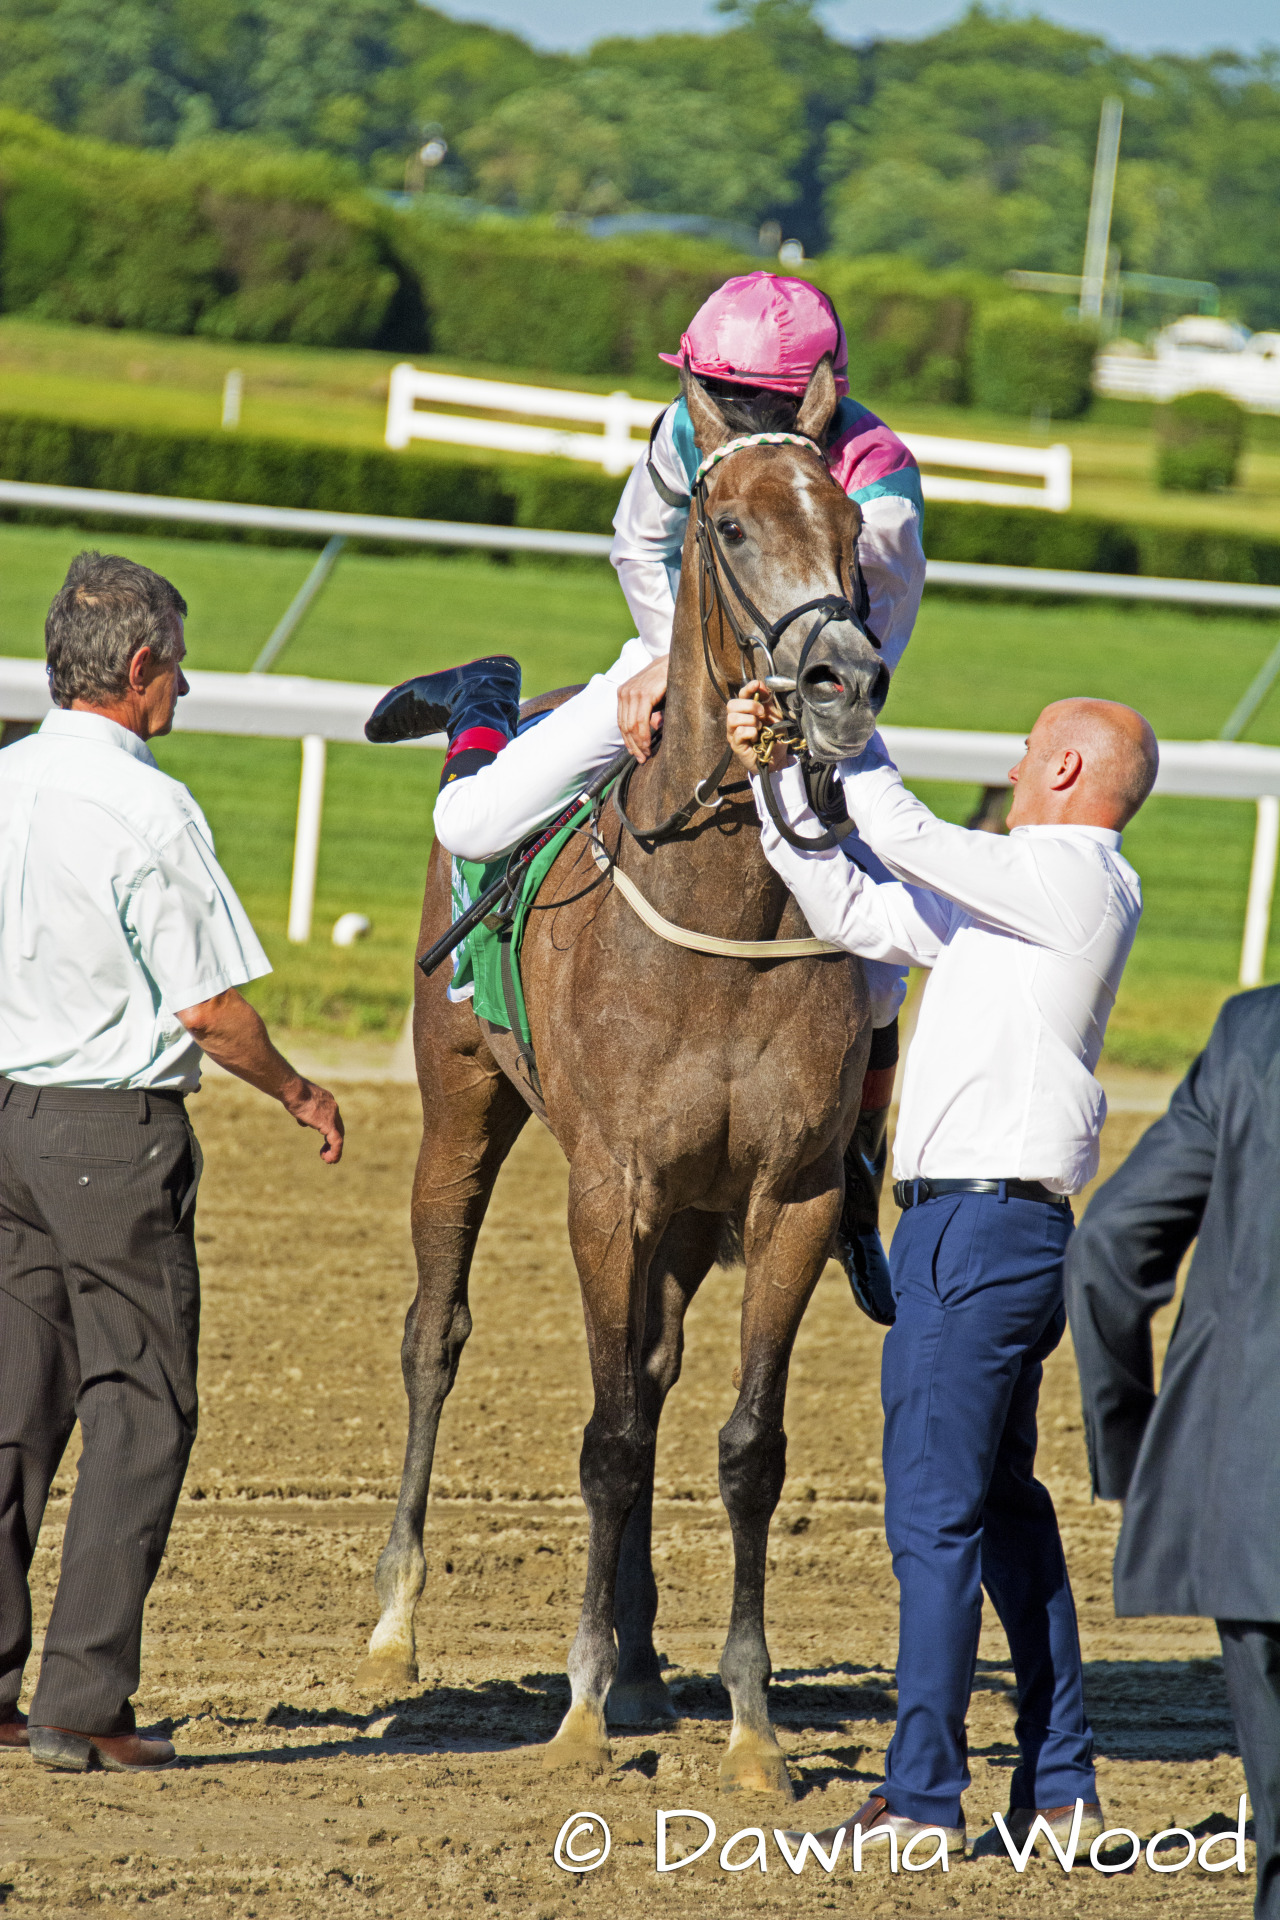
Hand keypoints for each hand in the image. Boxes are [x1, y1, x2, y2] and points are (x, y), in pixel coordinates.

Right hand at [176, 987, 344, 1162]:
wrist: (270, 1071)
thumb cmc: (260, 1065)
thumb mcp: (251, 1064)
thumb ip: (239, 1057)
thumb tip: (212, 1040)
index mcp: (304, 1088)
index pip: (315, 1100)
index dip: (312, 1112)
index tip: (303, 1121)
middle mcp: (318, 1097)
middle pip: (329, 1114)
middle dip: (330, 1131)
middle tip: (325, 1149)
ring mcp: (323, 1106)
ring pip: (336, 1129)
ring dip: (334, 1146)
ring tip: (327, 1159)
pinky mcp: (322, 1116)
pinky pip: (334, 1136)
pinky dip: (334, 1149)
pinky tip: (328, 1160)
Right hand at [281, 1075, 344, 1163]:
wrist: (293, 1090)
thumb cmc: (292, 1093)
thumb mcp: (299, 1103)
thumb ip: (304, 1113)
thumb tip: (304, 1122)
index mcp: (327, 1100)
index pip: (332, 1117)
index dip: (329, 1131)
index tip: (323, 1141)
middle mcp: (333, 1107)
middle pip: (338, 1128)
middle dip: (332, 1142)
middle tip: (325, 1153)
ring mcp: (332, 1115)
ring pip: (339, 1136)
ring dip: (334, 1150)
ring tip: (328, 1160)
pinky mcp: (329, 1124)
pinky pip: (336, 1142)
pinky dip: (335, 1152)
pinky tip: (330, 1160)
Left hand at [617, 655, 668, 761]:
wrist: (676, 662)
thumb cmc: (667, 681)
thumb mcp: (654, 699)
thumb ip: (650, 713)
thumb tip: (654, 728)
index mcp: (624, 693)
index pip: (622, 721)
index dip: (627, 740)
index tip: (635, 753)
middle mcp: (624, 692)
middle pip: (624, 726)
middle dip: (633, 745)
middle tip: (642, 758)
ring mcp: (632, 692)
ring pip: (631, 726)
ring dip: (639, 743)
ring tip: (646, 754)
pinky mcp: (642, 694)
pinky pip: (640, 721)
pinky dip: (643, 736)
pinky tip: (648, 745)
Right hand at [726, 680, 792, 773]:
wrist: (777, 758)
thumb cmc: (773, 737)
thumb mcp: (774, 716)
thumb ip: (767, 701)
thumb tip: (761, 684)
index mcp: (745, 711)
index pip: (740, 695)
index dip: (747, 688)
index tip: (756, 685)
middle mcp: (736, 721)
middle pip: (731, 705)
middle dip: (749, 706)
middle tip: (761, 713)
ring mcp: (734, 733)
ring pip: (732, 719)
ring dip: (750, 721)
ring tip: (759, 727)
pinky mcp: (736, 745)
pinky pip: (739, 733)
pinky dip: (751, 732)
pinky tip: (756, 737)